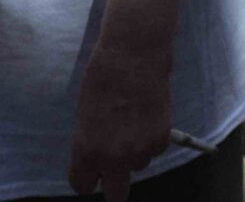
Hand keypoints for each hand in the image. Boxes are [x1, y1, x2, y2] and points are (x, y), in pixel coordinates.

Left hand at [66, 40, 171, 201]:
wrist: (133, 56)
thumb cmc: (102, 79)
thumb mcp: (85, 117)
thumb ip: (91, 143)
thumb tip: (99, 156)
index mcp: (87, 152)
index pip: (83, 186)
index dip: (88, 177)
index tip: (92, 169)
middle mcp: (114, 158)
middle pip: (116, 195)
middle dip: (114, 185)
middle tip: (116, 167)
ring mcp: (140, 150)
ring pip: (138, 165)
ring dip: (136, 151)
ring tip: (133, 122)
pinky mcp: (161, 138)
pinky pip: (155, 149)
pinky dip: (153, 137)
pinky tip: (147, 114)